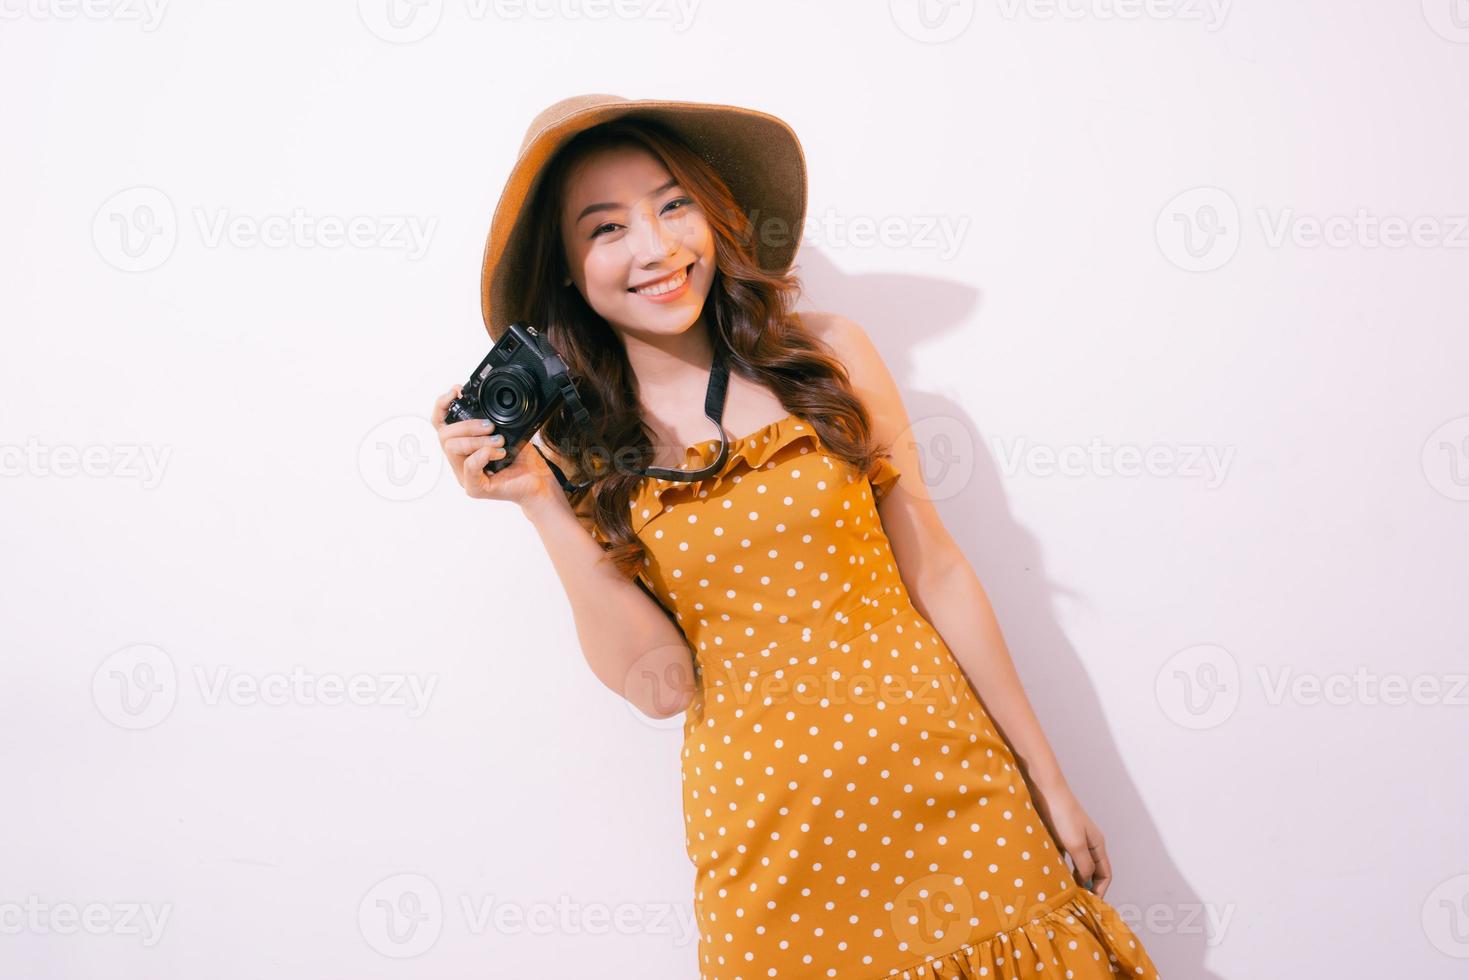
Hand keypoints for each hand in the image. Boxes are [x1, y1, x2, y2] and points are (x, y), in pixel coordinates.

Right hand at [432, 384, 557, 506]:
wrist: (538, 480)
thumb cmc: (522, 459)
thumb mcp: (506, 431)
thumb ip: (490, 419)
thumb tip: (484, 402)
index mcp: (462, 447)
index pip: (440, 424)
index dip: (442, 405)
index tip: (457, 391)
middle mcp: (459, 461)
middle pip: (444, 435)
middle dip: (467, 425)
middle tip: (490, 427)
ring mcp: (465, 476)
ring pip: (453, 448)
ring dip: (477, 440)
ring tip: (499, 442)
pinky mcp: (475, 488)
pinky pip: (469, 466)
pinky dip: (484, 454)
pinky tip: (499, 453)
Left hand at [1029, 779, 1112, 898]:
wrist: (1045, 791)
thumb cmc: (1062, 815)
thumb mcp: (1075, 843)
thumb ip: (1083, 865)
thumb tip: (1086, 882)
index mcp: (1097, 845)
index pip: (1105, 874)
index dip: (1100, 890)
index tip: (1090, 904)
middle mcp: (1088, 844)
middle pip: (1092, 872)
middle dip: (1087, 887)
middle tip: (1076, 903)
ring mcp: (1073, 840)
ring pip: (1077, 866)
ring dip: (1074, 879)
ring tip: (1065, 893)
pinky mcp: (1059, 837)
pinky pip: (1064, 859)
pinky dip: (1061, 869)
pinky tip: (1052, 876)